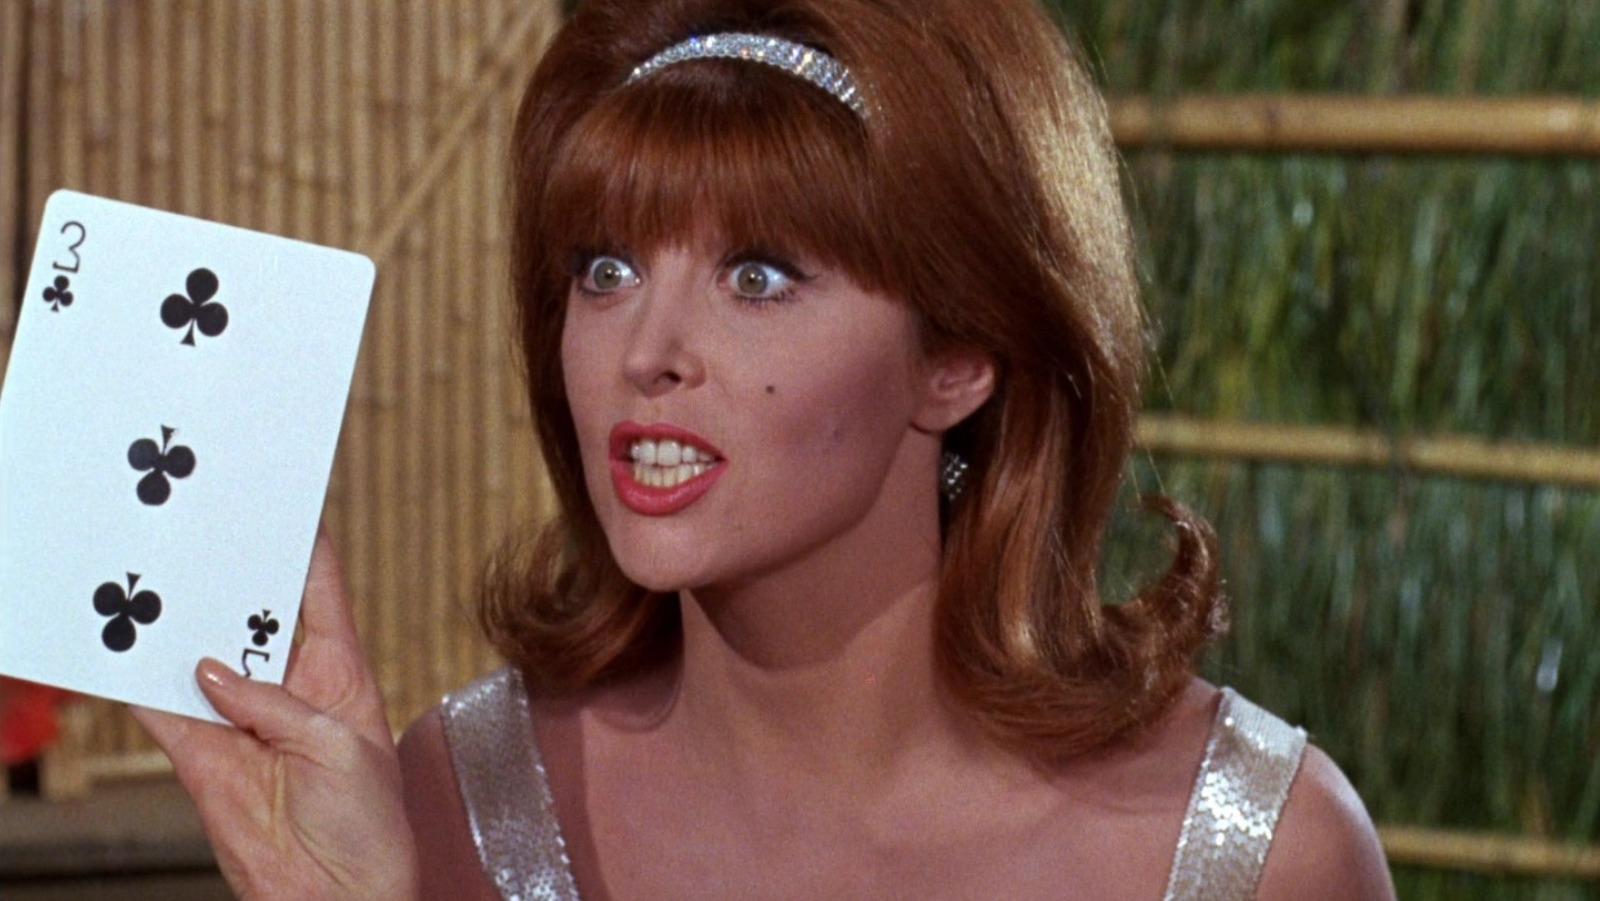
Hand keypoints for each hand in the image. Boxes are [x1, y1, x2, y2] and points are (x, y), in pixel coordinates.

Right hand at [132, 525, 416, 899]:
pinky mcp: (202, 754)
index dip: (304, 542)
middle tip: (200, 528)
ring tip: (152, 576)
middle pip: (251, 612)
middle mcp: (288, 684)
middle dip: (228, 573)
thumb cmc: (368, 825)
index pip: (320, 590)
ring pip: (199, 652)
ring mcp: (241, 717)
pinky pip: (162, 709)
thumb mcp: (339, 750)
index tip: (284, 496)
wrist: (334, 896)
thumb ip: (276, 706)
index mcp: (340, 669)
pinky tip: (119, 649)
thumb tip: (212, 672)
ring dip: (177, 621)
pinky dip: (137, 681)